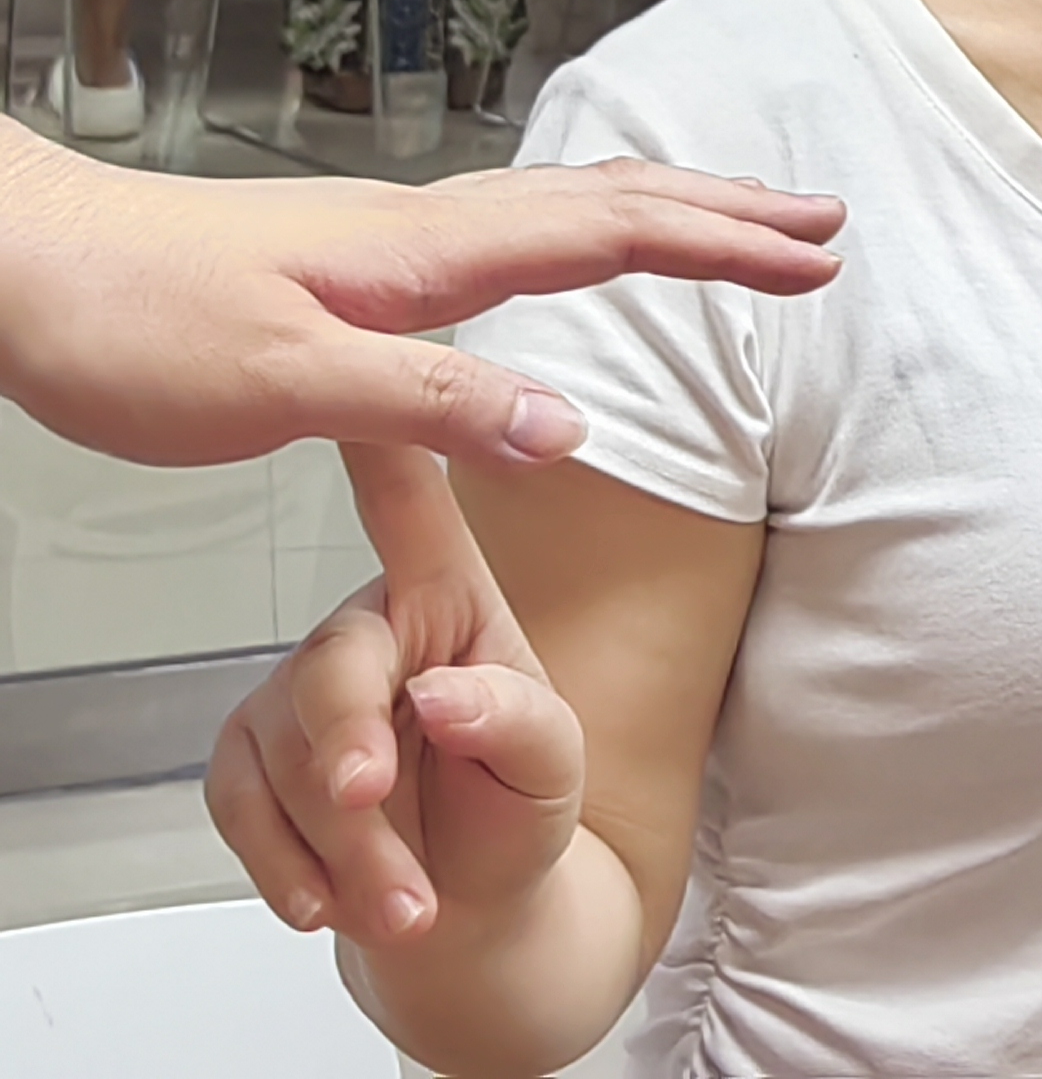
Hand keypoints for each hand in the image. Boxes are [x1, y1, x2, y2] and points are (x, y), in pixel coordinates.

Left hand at [0, 140, 841, 468]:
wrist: (20, 265)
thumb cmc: (127, 324)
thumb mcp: (277, 388)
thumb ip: (429, 405)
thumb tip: (571, 429)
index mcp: (424, 259)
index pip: (612, 239)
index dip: (720, 251)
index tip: (814, 262)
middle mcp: (424, 232)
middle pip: (611, 205)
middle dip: (727, 216)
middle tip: (824, 229)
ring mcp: (393, 242)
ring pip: (566, 209)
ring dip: (669, 211)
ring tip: (742, 222)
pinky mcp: (358, 264)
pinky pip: (515, 231)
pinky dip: (590, 227)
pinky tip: (580, 249)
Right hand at [207, 446, 581, 951]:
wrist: (470, 903)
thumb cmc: (516, 804)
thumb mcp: (553, 762)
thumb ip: (514, 720)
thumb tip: (444, 693)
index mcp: (450, 597)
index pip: (412, 508)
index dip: (385, 444)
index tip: (360, 383)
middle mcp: (369, 630)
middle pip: (334, 666)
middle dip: (349, 746)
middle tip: (375, 803)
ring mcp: (299, 695)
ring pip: (288, 758)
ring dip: (345, 845)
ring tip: (410, 905)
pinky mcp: (250, 761)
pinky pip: (241, 807)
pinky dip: (286, 866)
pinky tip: (329, 904)